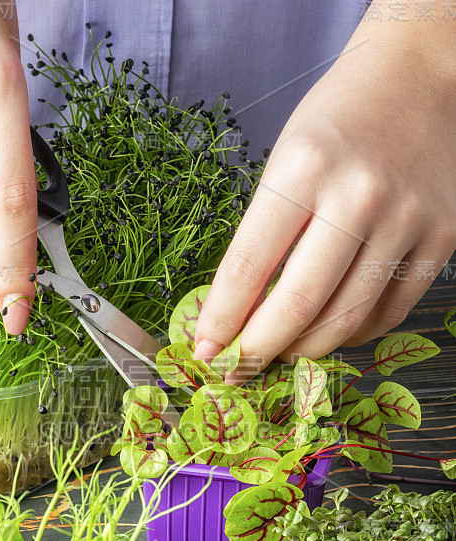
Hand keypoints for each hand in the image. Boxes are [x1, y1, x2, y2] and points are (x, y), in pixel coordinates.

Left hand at [194, 1, 455, 379]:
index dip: (222, 319)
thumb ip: (265, 235)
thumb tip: (239, 312)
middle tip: (240, 368)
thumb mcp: (285, 160)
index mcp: (304, 167)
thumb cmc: (339, 119)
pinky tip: (333, 329)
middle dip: (260, 350)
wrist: (421, 76)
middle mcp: (359, 195)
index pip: (249, 265)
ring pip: (348, 319)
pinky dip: (355, 333)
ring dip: (306, 349)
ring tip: (284, 350)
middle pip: (300, 305)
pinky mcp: (444, 237)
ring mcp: (408, 219)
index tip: (205, 351)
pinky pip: (392, 311)